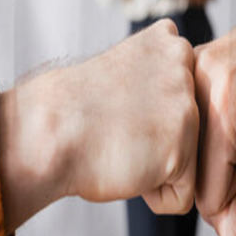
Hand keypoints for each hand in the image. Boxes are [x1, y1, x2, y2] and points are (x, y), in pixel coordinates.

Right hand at [0, 19, 198, 231]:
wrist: (45, 130)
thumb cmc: (73, 109)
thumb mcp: (125, 68)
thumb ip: (158, 76)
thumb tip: (176, 105)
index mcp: (169, 41)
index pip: (183, 94)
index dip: (148, 113)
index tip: (116, 105)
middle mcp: (185, 67)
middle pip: (190, 126)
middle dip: (156, 138)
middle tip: (117, 127)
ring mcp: (187, 104)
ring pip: (187, 159)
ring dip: (155, 166)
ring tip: (120, 145)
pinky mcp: (183, 146)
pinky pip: (181, 194)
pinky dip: (153, 194)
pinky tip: (126, 168)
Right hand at [193, 1, 235, 235]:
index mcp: (224, 109)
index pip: (206, 193)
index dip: (232, 191)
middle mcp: (197, 84)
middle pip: (190, 169)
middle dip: (219, 170)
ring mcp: (185, 68)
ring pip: (182, 143)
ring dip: (208, 148)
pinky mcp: (181, 61)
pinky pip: (180, 115)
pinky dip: (199, 124)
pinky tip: (225, 105)